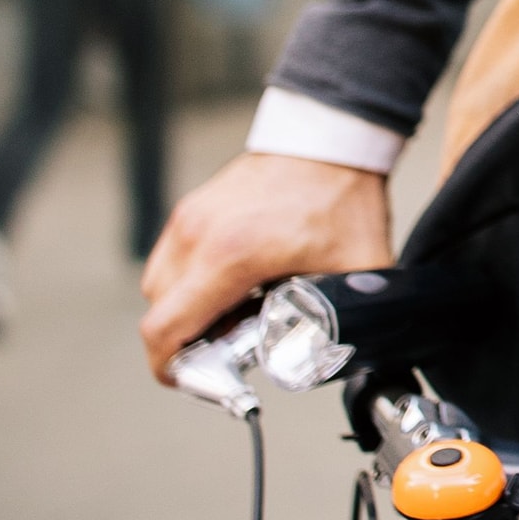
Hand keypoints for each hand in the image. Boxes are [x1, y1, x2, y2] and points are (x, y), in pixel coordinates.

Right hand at [137, 151, 392, 379]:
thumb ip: (354, 317)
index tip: (193, 381)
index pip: (165, 328)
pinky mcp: (193, 209)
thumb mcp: (358, 269)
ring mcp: (190, 218)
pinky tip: (231, 286)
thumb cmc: (343, 197)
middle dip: (185, 343)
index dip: (170, 369)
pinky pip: (172, 260)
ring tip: (232, 317)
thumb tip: (349, 355)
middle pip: (159, 314)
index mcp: (231, 256)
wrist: (334, 138)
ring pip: (160, 287)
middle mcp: (198, 235)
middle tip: (228, 350)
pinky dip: (190, 283)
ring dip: (186, 312)